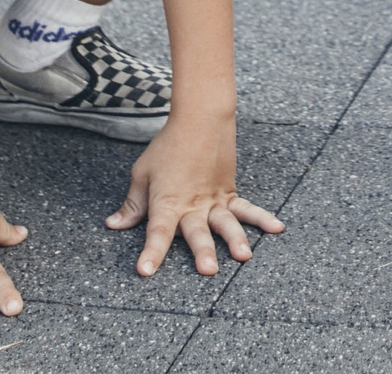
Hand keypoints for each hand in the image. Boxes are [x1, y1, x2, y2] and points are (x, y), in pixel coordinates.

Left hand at [107, 116, 284, 276]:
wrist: (199, 119)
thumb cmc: (167, 147)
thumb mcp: (142, 174)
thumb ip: (133, 204)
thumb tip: (114, 225)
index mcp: (167, 202)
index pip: (157, 232)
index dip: (151, 252)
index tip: (145, 271)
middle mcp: (192, 204)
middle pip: (197, 231)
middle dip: (202, 251)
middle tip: (208, 270)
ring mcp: (214, 199)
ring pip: (225, 223)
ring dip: (235, 239)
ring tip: (243, 256)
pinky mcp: (229, 192)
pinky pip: (247, 208)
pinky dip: (262, 218)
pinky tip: (277, 229)